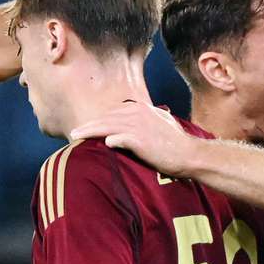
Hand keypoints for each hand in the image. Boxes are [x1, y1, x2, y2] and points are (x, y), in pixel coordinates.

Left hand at [70, 102, 197, 176]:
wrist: (190, 154)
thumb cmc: (176, 143)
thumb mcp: (162, 123)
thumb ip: (147, 119)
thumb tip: (136, 122)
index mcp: (142, 109)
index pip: (113, 112)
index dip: (99, 120)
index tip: (87, 127)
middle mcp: (137, 113)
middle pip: (105, 118)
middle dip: (88, 125)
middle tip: (73, 133)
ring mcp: (138, 125)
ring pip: (106, 127)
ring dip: (89, 132)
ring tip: (75, 137)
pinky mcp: (139, 139)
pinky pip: (117, 138)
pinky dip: (108, 141)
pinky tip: (100, 146)